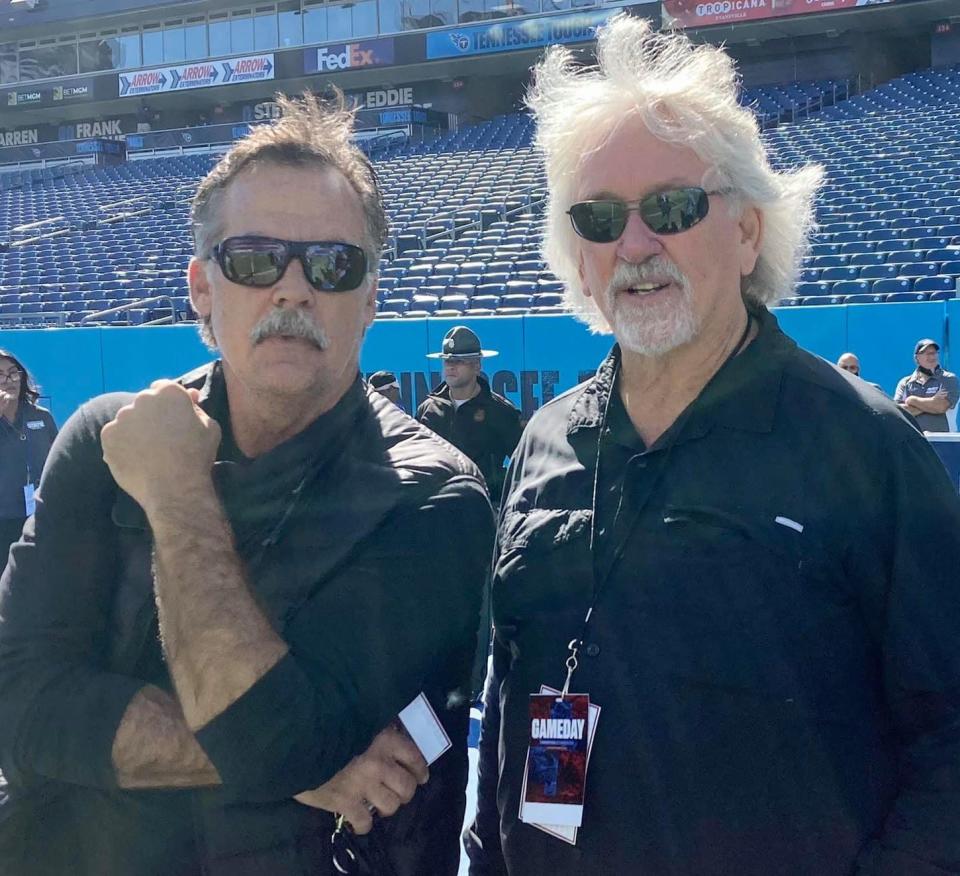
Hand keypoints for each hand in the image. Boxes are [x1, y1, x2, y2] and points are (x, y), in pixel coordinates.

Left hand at [101, 381, 220, 512]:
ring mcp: (122, 417)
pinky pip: (114, 435)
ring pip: (128, 419)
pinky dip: (121, 443)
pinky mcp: (108, 435)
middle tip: (160, 437)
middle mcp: (143, 399)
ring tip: (146, 451)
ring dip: (135, 428)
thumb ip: (197, 408)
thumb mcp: (210, 427)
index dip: (168, 403)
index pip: (164, 388)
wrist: (175, 488)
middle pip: (144, 402)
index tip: (172, 418)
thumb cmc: (198, 456)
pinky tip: (135, 458)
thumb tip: (190, 394)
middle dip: (151, 414)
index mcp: (169, 392)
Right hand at [294, 725, 428, 834]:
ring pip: (391, 806)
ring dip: (387, 806)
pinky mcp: (344, 802)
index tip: (420, 776)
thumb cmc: (329, 726)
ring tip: (379, 803)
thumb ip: (375, 726)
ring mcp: (363, 785)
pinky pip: (364, 822)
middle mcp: (379, 764)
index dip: (420, 769)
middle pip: (407, 787)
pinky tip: (359, 821)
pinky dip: (364, 825)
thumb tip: (390, 730)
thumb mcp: (358, 718)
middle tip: (398, 791)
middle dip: (405, 791)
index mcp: (384, 740)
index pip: (414, 757)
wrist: (297, 741)